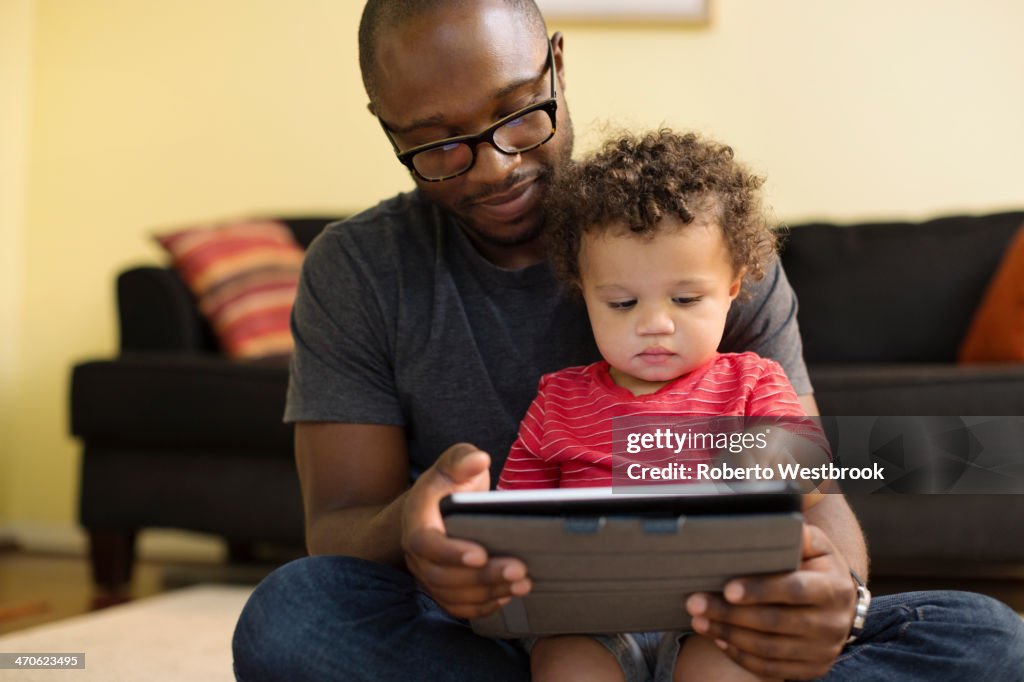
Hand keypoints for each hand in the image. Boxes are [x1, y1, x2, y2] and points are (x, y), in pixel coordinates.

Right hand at [400, 443, 531, 618]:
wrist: (435, 507)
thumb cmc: (448, 483)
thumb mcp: (452, 463)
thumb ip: (462, 459)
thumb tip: (479, 459)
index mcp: (417, 522)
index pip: (426, 543)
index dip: (451, 553)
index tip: (480, 554)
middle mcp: (418, 555)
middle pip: (443, 577)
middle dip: (482, 577)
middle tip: (519, 570)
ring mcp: (429, 575)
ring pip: (454, 596)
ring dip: (489, 593)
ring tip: (523, 583)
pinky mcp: (443, 589)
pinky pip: (459, 607)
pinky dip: (483, 606)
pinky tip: (508, 595)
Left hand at [685, 524, 856, 679]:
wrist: (838, 603)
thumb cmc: (816, 567)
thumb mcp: (816, 546)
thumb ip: (797, 535)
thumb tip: (777, 521)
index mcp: (833, 588)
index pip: (794, 590)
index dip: (760, 590)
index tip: (727, 589)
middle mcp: (832, 623)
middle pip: (775, 622)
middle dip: (730, 614)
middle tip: (696, 604)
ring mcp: (823, 650)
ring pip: (769, 648)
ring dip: (729, 635)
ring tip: (699, 621)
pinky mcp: (812, 669)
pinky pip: (771, 669)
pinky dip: (742, 656)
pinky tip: (719, 640)